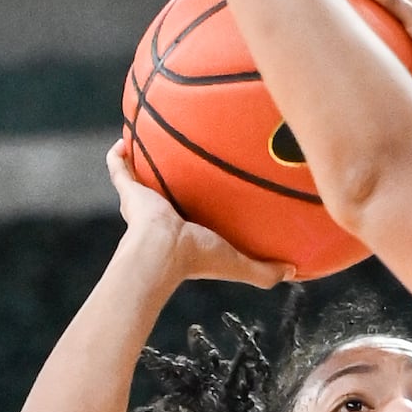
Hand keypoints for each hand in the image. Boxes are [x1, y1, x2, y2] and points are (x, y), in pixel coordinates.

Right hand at [108, 140, 294, 287]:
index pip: (194, 212)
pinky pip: (118, 169)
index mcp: (185, 228)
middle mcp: (162, 214)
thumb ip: (265, 270)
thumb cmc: (198, 257)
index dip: (201, 202)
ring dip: (143, 162)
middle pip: (166, 192)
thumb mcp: (238, 262)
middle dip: (171, 177)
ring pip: (140, 178)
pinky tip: (123, 140)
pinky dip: (117, 156)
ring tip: (150, 141)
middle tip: (183, 159)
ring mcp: (143, 201)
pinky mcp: (130, 191)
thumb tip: (294, 271)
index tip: (212, 186)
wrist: (162, 251)